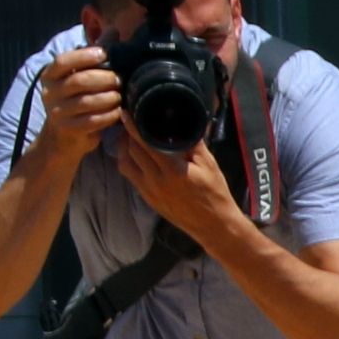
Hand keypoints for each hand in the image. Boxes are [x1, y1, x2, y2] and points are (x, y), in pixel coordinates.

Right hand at [31, 46, 119, 167]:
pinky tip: (118, 112)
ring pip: (87, 102)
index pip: (62, 61)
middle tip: (119, 80)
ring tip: (120, 96)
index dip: (84, 56)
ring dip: (109, 98)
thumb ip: (94, 54)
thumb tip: (113, 31)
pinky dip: (109, 115)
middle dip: (104, 79)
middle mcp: (50, 92)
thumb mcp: (79, 75)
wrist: (62, 136)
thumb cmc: (75, 99)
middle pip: (78, 81)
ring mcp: (57, 112)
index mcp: (50, 75)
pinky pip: (93, 121)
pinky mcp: (69, 129)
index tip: (104, 54)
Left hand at [110, 120, 244, 242]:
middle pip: (131, 150)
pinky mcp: (147, 198)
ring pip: (125, 163)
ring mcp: (148, 190)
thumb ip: (193, 143)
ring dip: (124, 148)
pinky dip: (128, 162)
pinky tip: (135, 156)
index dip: (133, 125)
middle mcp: (155, 179)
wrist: (213, 225)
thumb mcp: (209, 165)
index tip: (127, 113)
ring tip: (129, 138)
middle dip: (127, 134)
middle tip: (130, 122)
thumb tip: (184, 122)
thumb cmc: (215, 193)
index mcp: (172, 169)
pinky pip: (129, 175)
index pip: (144, 141)